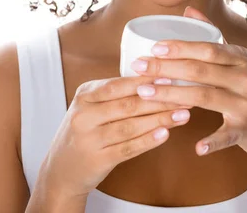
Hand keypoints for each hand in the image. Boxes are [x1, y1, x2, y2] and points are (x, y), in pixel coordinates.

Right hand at [37, 75, 192, 199]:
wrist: (61, 170)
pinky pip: (128, 148)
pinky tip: (166, 134)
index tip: (169, 75)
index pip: (118, 85)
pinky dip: (148, 140)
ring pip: (130, 126)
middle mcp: (84, 115)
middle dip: (160, 99)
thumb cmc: (83, 133)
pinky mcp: (98, 160)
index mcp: (84, 96)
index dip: (145, 81)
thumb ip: (114, 94)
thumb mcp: (90, 107)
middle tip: (185, 95)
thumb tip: (155, 79)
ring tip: (183, 113)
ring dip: (160, 119)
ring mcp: (90, 139)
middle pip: (127, 104)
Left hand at [131, 6, 246, 163]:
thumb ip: (213, 35)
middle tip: (138, 68)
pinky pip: (228, 135)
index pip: (207, 49)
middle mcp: (245, 77)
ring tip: (145, 94)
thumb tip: (188, 10)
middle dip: (166, 68)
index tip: (153, 48)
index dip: (180, 47)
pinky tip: (196, 147)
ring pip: (206, 98)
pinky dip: (213, 142)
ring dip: (173, 96)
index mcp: (240, 57)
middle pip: (201, 71)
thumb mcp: (238, 58)